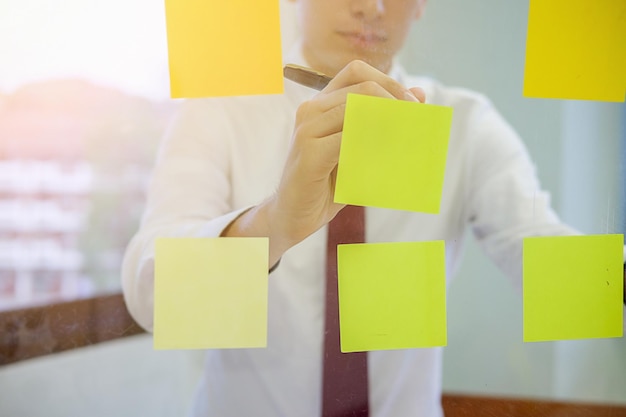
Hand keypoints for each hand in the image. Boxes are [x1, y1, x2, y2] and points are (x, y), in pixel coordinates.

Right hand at [265, 60, 424, 252]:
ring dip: (390, 123)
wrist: (295, 215)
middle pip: (363, 88)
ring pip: (359, 109)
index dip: (389, 83)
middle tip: (418, 123)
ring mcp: (307, 129)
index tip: (413, 106)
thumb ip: (384, 121)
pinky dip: (375, 146)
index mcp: (321, 104)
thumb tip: (419, 93)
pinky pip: (350, 138)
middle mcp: (311, 110)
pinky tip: (386, 159)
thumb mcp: (362, 149)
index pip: (357, 72)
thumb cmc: (329, 183)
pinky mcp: (309, 153)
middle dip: (398, 102)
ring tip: (408, 141)